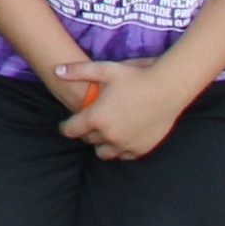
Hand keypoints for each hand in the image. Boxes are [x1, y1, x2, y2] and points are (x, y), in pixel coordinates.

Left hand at [51, 55, 186, 159]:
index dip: (66, 127)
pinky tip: (122, 136)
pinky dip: (120, 148)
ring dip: (101, 143)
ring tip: (106, 131)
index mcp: (96, 117)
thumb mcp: (105, 70)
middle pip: (87, 140)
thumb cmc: (135, 77)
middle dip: (86, 132)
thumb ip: (78, 71)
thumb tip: (56, 70)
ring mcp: (125, 144)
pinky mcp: (140, 149)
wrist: (168, 89)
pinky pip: (123, 155)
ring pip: (104, 152)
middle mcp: (109, 135)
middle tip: (92, 122)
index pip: (70, 130)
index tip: (66, 124)